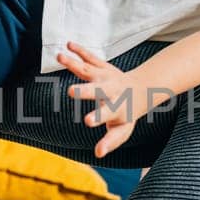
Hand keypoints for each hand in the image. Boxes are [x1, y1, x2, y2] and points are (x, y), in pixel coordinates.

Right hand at [56, 41, 156, 157]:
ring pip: (88, 69)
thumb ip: (110, 142)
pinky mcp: (101, 66)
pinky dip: (79, 50)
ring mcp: (105, 76)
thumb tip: (98, 154)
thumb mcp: (121, 130)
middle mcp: (109, 90)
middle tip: (70, 92)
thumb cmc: (126, 114)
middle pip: (96, 90)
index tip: (86, 121)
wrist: (140, 89)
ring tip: (59, 57)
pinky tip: (68, 45)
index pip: (106, 114)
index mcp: (114, 108)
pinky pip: (89, 57)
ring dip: (74, 63)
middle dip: (84, 91)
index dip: (97, 118)